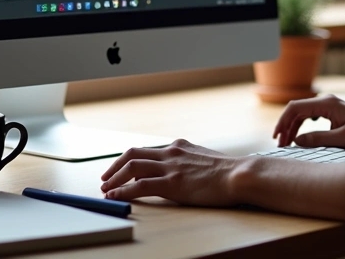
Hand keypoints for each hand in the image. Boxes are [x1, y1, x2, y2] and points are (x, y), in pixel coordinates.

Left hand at [100, 139, 244, 205]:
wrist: (239, 175)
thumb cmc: (229, 171)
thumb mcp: (206, 159)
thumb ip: (191, 160)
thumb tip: (186, 169)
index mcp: (179, 146)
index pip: (148, 150)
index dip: (130, 160)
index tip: (121, 168)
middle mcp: (171, 153)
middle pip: (133, 154)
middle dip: (115, 166)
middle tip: (105, 177)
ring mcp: (170, 168)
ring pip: (132, 167)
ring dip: (114, 178)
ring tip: (106, 188)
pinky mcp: (171, 184)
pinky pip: (139, 186)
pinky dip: (123, 191)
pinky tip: (115, 196)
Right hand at [273, 95, 344, 150]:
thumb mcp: (343, 139)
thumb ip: (318, 139)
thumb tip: (296, 141)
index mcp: (327, 104)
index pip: (295, 108)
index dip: (282, 122)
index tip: (277, 137)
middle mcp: (326, 102)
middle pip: (296, 110)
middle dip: (285, 126)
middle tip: (280, 145)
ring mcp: (330, 107)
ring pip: (302, 115)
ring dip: (293, 128)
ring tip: (286, 144)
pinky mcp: (333, 114)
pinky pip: (311, 118)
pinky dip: (302, 128)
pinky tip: (299, 139)